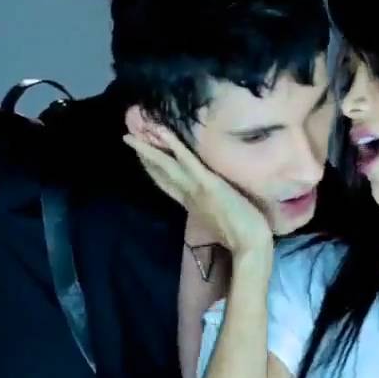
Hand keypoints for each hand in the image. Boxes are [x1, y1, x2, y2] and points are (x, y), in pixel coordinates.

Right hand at [124, 126, 271, 257]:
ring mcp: (196, 188)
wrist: (249, 245)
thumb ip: (213, 212)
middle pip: (161, 173)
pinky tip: (162, 132)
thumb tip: (212, 206)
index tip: (142, 158)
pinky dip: (173, 145)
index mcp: (193, 203)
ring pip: (167, 165)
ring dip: (149, 149)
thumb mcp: (224, 222)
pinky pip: (187, 160)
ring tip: (132, 136)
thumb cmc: (243, 237)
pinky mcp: (207, 183)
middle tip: (129, 141)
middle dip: (145, 157)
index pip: (168, 184)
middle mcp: (189, 194)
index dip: (154, 170)